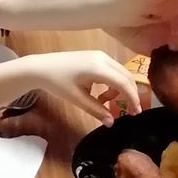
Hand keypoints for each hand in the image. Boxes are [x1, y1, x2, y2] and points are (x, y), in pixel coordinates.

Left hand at [23, 49, 139, 121]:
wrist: (41, 67)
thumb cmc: (57, 82)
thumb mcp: (77, 99)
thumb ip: (97, 110)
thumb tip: (111, 122)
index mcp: (98, 68)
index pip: (123, 83)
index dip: (132, 98)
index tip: (136, 112)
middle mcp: (103, 58)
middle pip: (126, 76)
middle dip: (130, 94)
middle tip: (130, 111)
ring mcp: (100, 55)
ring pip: (120, 73)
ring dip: (119, 89)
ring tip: (105, 102)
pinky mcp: (96, 56)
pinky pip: (112, 70)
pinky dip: (112, 83)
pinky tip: (100, 92)